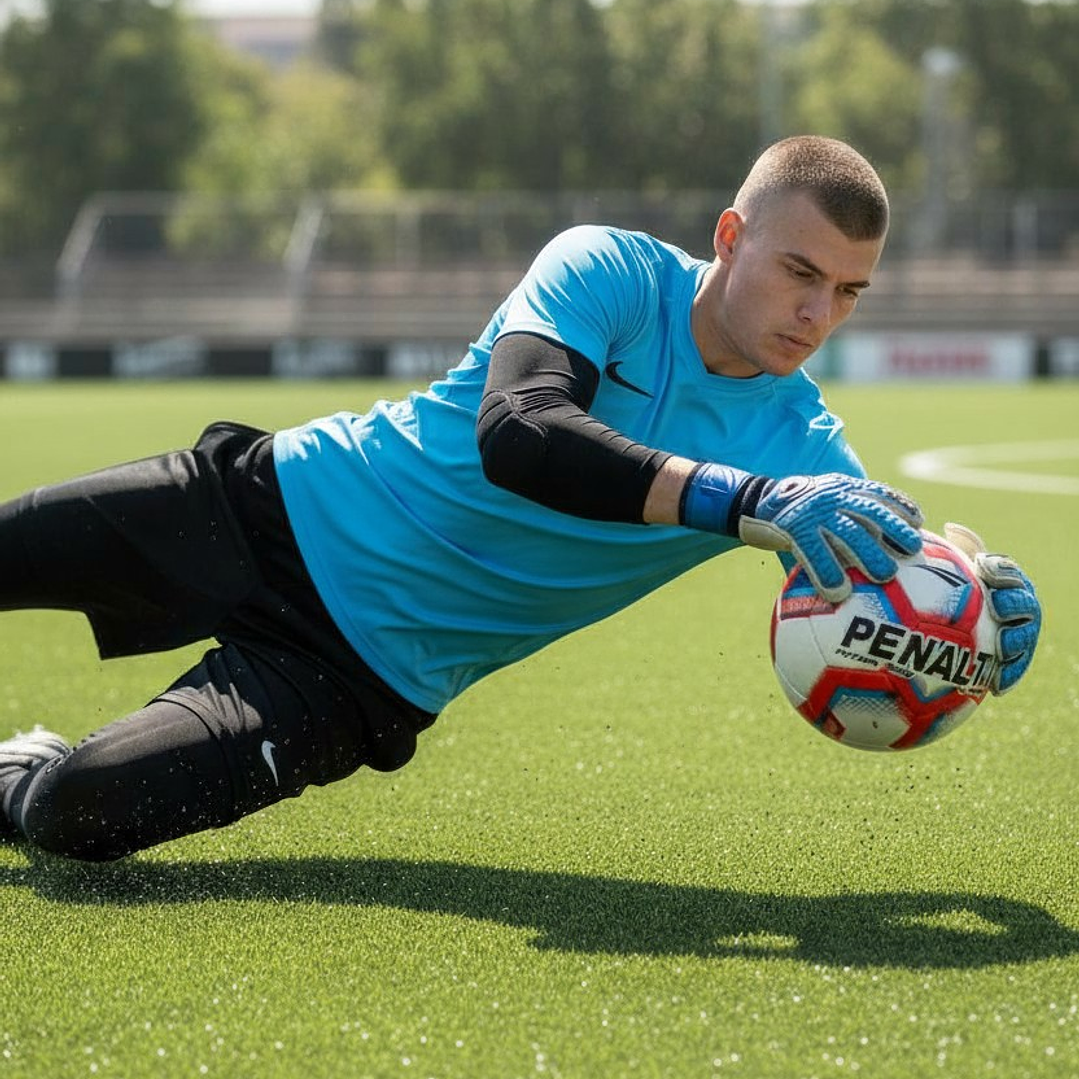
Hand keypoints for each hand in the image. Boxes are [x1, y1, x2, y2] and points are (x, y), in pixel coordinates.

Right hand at [681, 466, 922, 602]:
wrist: (752, 504)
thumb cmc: (795, 513)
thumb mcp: (822, 503)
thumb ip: (846, 516)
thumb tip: (877, 546)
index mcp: (841, 488)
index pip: (876, 493)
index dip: (899, 505)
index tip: (919, 520)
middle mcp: (831, 496)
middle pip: (869, 512)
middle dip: (894, 530)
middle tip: (913, 551)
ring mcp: (813, 511)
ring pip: (847, 532)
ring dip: (868, 554)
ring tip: (885, 576)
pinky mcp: (793, 527)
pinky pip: (814, 552)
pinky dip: (828, 572)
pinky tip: (839, 593)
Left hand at [944, 523, 1040, 694]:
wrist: (935, 632)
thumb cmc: (939, 594)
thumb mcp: (945, 572)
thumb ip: (953, 551)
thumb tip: (952, 527)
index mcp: (1001, 581)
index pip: (1009, 572)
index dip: (1002, 570)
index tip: (985, 568)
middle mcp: (1014, 605)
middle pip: (1025, 603)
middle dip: (1015, 604)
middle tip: (998, 605)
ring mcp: (1016, 632)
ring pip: (1026, 636)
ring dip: (1017, 641)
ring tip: (1003, 647)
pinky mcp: (1008, 660)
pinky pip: (1015, 668)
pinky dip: (1009, 675)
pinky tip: (997, 686)